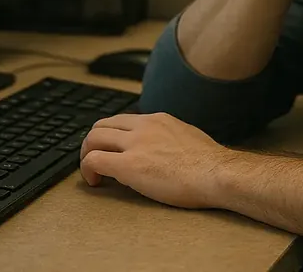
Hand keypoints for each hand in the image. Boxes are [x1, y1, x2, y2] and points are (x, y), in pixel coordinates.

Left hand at [79, 112, 230, 209]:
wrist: (216, 173)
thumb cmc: (210, 164)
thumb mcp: (187, 138)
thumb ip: (169, 139)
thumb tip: (161, 150)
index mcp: (158, 120)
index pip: (122, 120)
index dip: (110, 136)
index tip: (110, 149)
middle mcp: (144, 126)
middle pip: (102, 125)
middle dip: (92, 143)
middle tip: (94, 160)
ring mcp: (135, 144)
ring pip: (93, 139)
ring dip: (86, 155)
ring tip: (92, 173)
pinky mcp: (129, 165)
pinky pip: (95, 160)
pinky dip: (88, 170)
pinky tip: (95, 182)